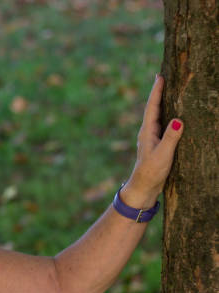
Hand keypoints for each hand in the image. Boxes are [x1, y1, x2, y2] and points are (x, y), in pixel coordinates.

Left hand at [122, 74, 183, 207]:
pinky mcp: (156, 143)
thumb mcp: (163, 154)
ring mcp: (151, 137)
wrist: (144, 187)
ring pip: (157, 115)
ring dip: (162, 102)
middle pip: (153, 108)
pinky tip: (172, 113)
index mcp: (147, 131)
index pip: (152, 107)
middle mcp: (147, 132)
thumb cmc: (152, 171)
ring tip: (167, 89)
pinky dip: (166, 114)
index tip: (160, 76)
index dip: (156, 91)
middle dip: (158, 92)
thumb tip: (178, 120)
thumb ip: (171, 137)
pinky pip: (162, 124)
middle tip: (163, 76)